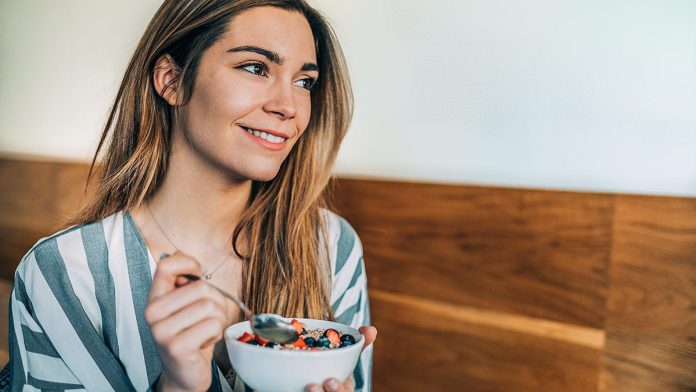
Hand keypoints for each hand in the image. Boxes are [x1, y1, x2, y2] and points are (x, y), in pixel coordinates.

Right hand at [145, 252, 230, 391]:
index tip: (200, 274)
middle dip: (216, 301)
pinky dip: (217, 333)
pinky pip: (213, 324)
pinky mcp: (177, 347)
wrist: (184, 374)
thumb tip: (191, 262)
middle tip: (207, 318)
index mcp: (154, 299)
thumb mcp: (184, 306)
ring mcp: (162, 331)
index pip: (166, 266)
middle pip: (201, 287)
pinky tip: (204, 342)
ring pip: (210, 306)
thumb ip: (185, 283)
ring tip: (205, 331)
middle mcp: (152, 313)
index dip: (189, 264)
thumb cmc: (190, 335)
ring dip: (218, 319)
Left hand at [304, 326, 377, 391]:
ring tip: (297, 388)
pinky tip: (273, 388)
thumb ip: (359, 344)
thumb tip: (372, 329)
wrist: (313, 377)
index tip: (330, 380)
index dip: (337, 390)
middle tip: (312, 386)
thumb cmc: (334, 369)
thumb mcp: (348, 357)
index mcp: (343, 390)